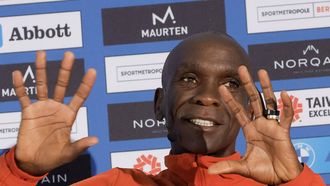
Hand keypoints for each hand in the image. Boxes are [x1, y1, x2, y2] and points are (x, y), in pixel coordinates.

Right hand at [13, 51, 97, 175]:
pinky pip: (23, 96)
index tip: (92, 70)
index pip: (80, 96)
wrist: (34, 162)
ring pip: (42, 85)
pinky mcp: (28, 112)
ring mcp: (42, 108)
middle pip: (62, 85)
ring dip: (42, 69)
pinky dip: (20, 86)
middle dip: (66, 70)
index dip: (86, 84)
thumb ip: (80, 145)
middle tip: (70, 54)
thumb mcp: (69, 152)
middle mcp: (56, 108)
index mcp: (69, 115)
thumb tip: (96, 139)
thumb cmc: (54, 157)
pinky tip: (18, 74)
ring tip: (42, 53)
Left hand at [208, 66, 302, 184]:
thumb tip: (211, 171)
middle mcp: (261, 124)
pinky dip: (286, 106)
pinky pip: (286, 117)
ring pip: (270, 102)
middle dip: (247, 84)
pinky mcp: (284, 132)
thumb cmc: (264, 171)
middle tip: (241, 69)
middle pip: (254, 100)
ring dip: (267, 87)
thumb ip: (228, 166)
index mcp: (250, 130)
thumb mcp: (243, 167)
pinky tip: (283, 94)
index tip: (221, 87)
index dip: (230, 99)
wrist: (281, 179)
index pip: (238, 110)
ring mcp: (272, 126)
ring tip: (262, 71)